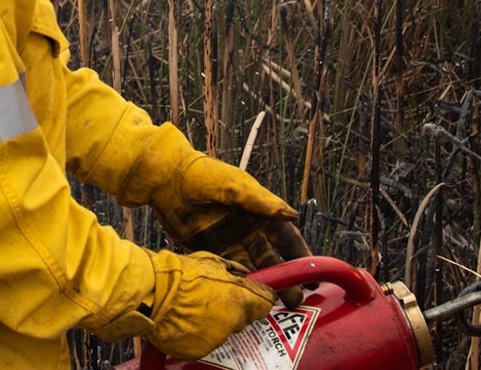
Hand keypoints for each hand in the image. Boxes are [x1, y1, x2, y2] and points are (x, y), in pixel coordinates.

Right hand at [88, 250, 274, 359]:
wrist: (154, 294)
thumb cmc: (181, 273)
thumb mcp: (212, 261)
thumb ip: (234, 270)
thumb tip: (246, 275)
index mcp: (239, 299)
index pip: (266, 303)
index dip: (262, 296)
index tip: (258, 293)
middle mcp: (233, 322)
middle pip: (245, 317)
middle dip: (237, 308)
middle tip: (217, 295)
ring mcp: (217, 339)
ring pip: (225, 330)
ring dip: (218, 320)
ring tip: (196, 306)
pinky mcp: (200, 350)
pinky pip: (207, 340)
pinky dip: (201, 332)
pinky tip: (187, 318)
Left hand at [115, 125, 310, 306]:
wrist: (167, 181)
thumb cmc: (204, 175)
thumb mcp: (234, 185)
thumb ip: (261, 201)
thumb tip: (292, 215)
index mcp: (261, 212)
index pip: (288, 239)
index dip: (301, 257)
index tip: (313, 277)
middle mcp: (250, 230)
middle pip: (273, 260)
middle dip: (285, 280)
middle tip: (295, 301)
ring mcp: (231, 243)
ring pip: (253, 271)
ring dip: (263, 287)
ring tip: (273, 306)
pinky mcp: (212, 253)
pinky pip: (230, 274)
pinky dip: (239, 286)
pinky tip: (246, 300)